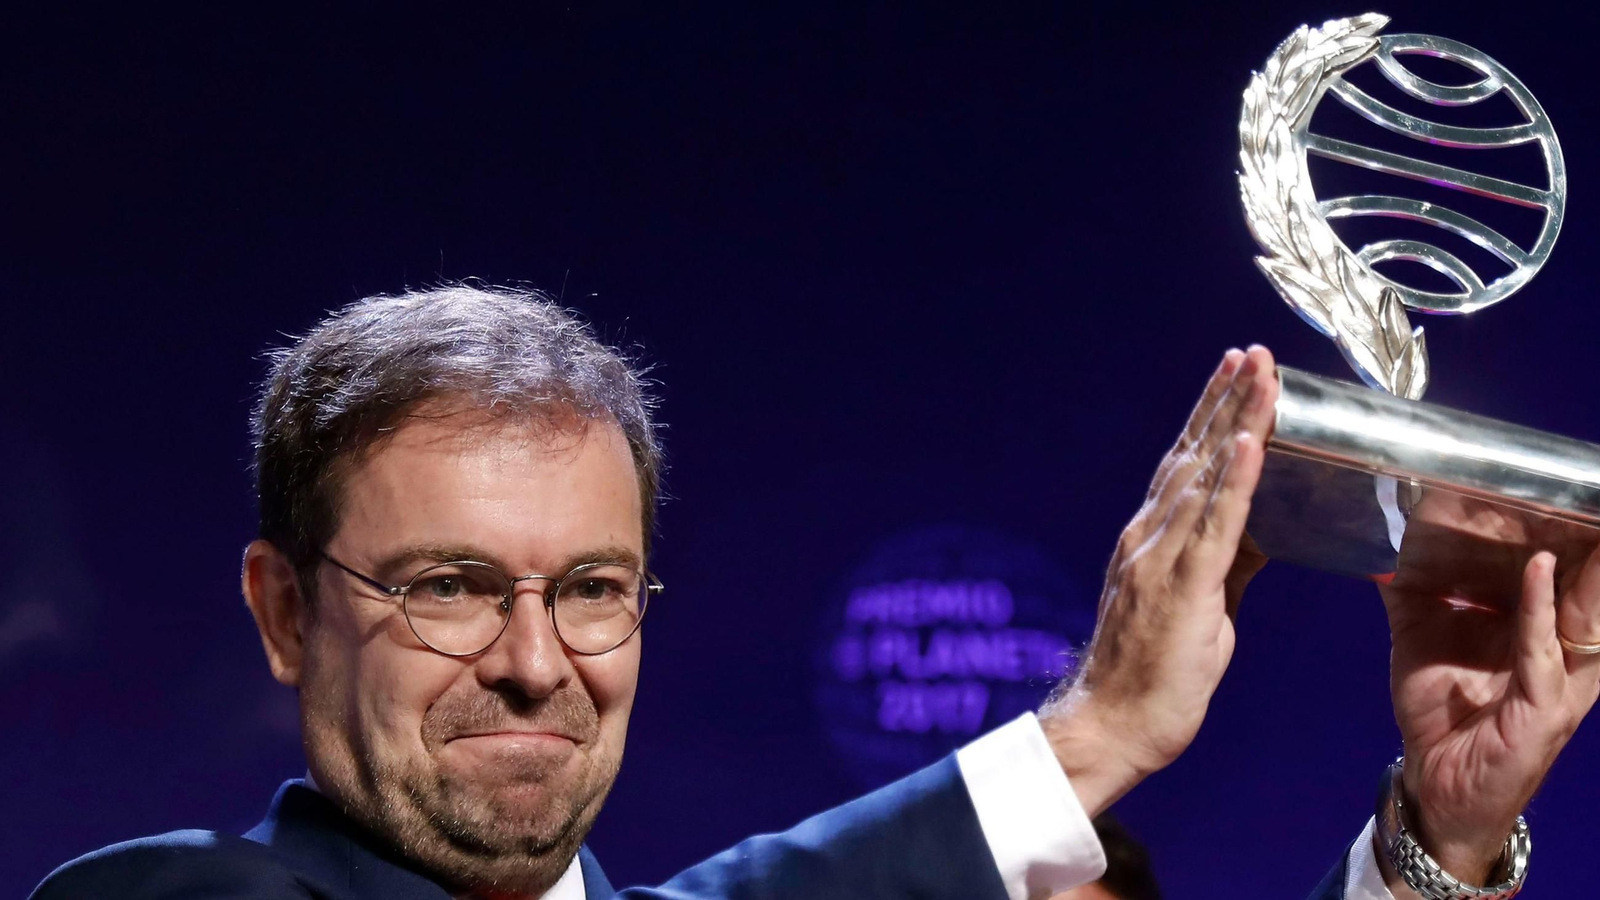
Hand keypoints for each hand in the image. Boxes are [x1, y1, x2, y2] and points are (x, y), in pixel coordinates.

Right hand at [1040, 346, 1277, 816]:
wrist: (1111, 725)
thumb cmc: (1151, 678)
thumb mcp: (1200, 608)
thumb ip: (1225, 563)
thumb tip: (1264, 527)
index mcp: (1151, 540)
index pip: (1187, 466)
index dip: (1213, 416)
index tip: (1237, 372)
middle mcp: (1149, 537)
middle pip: (1193, 455)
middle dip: (1225, 399)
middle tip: (1252, 350)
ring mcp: (1160, 558)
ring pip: (1203, 475)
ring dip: (1234, 419)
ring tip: (1258, 373)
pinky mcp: (1181, 587)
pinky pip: (1215, 525)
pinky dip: (1234, 479)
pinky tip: (1250, 442)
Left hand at [1380, 492, 1599, 889]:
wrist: (1435, 783)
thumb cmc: (1442, 709)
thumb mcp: (1422, 634)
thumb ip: (1412, 588)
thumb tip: (1382, 539)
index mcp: (1541, 626)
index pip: (1562, 565)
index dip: (1561, 523)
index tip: (1550, 477)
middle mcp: (1563, 647)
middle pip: (1581, 576)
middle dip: (1577, 529)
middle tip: (1570, 480)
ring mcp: (1561, 676)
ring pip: (1581, 605)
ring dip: (1575, 556)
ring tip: (1571, 505)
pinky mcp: (1546, 706)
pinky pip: (1545, 649)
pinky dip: (1541, 608)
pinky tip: (1540, 570)